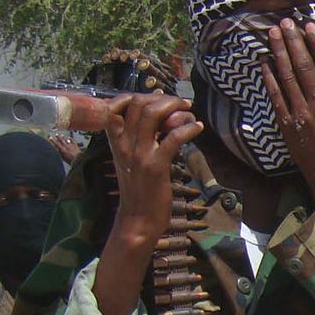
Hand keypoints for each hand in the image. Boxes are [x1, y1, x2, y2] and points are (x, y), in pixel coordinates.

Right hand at [50, 133, 81, 164]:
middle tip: (56, 134)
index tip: (50, 138)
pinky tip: (69, 137)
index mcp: (62, 150)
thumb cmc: (70, 161)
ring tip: (61, 135)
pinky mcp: (75, 145)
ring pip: (66, 139)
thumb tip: (58, 150)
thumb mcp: (63, 158)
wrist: (78, 160)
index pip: (56, 144)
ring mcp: (71, 145)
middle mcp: (66, 146)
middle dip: (58, 137)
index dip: (53, 141)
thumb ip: (60, 153)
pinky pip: (72, 140)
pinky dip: (71, 139)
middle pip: (61, 140)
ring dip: (64, 137)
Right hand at [102, 94, 201, 245]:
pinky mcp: (156, 166)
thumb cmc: (138, 189)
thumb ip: (140, 139)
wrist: (137, 219)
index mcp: (116, 142)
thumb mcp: (131, 160)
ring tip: (189, 111)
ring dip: (175, 107)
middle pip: (138, 104)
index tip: (156, 100)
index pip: (116, 106)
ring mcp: (139, 154)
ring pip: (153, 114)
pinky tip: (197, 128)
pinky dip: (188, 128)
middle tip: (181, 104)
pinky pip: (173, 138)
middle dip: (163, 99)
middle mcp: (124, 144)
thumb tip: (162, 118)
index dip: (137, 96)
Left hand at [260, 19, 314, 202]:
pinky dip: (269, 76)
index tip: (308, 25)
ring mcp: (301, 114)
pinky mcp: (286, 123)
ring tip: (272, 34)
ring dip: (279, 52)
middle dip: (294, 42)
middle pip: (304, 67)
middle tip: (285, 23)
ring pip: (288, 77)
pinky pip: (276, 95)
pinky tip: (264, 61)